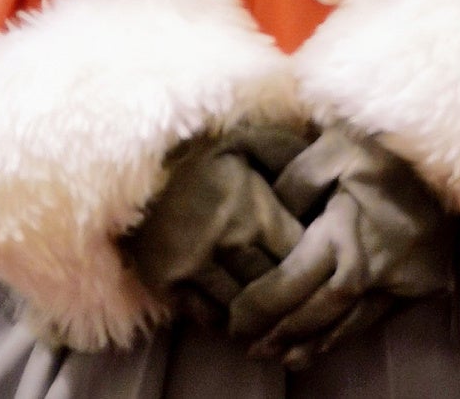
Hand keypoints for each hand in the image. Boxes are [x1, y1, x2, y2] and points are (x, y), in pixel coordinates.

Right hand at [122, 123, 312, 328]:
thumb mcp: (248, 140)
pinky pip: (209, 319)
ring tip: (268, 304)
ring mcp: (196, 268)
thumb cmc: (202, 153)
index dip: (312, 260)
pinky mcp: (168, 284)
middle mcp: (228, 244)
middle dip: (289, 291)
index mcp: (255, 211)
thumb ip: (288, 154)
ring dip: (258, 310)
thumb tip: (325, 172)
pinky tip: (235, 307)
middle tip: (297, 290)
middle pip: (276, 289)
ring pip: (244, 309)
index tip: (314, 258)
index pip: (301, 258)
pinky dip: (226, 319)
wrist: (135, 164)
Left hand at [228, 125, 455, 365]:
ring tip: (282, 356)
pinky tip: (326, 339)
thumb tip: (273, 211)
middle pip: (319, 312)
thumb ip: (296, 181)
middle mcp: (371, 267)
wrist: (450, 152)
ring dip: (313, 342)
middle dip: (282, 333)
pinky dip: (346, 332)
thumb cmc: (383, 146)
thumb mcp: (332, 148)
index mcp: (344, 233)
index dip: (262, 304)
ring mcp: (399, 280)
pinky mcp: (419, 284)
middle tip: (250, 348)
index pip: (294, 280)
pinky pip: (375, 317)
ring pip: (349, 324)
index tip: (235, 319)